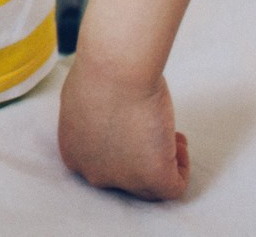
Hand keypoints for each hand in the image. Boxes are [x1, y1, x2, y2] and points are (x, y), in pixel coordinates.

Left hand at [57, 60, 190, 200]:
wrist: (116, 68)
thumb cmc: (99, 72)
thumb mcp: (81, 103)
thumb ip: (92, 124)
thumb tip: (109, 123)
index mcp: (73, 155)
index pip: (101, 165)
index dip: (121, 148)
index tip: (133, 128)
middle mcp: (93, 173)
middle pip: (124, 177)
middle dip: (142, 155)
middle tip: (152, 130)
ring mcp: (122, 179)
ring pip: (149, 186)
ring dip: (162, 161)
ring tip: (167, 132)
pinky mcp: (151, 178)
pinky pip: (173, 187)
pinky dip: (181, 167)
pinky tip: (177, 140)